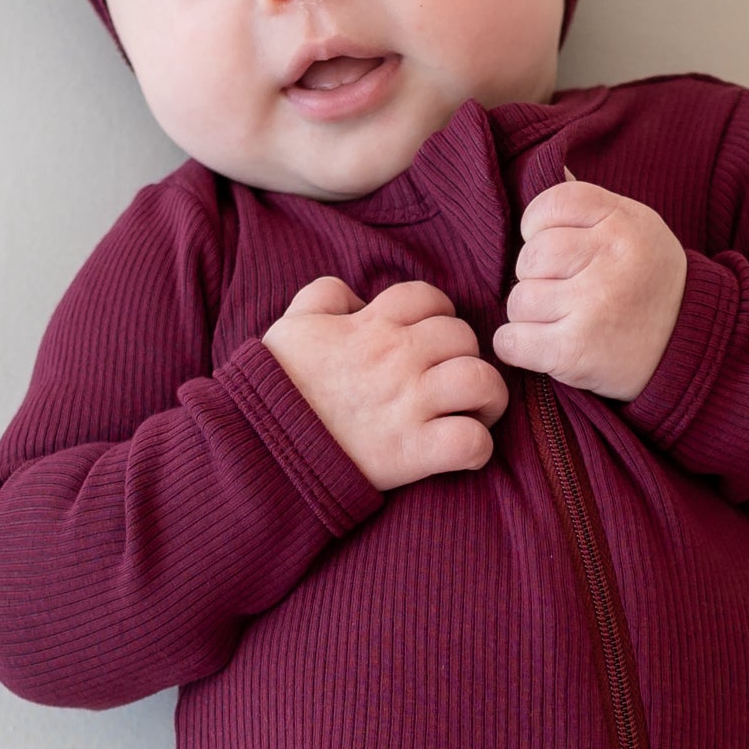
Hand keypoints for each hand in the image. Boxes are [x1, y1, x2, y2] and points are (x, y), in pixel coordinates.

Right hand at [261, 275, 507, 489]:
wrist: (260, 446)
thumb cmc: (274, 387)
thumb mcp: (292, 324)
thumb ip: (325, 295)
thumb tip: (355, 296)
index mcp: (371, 325)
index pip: (429, 298)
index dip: (437, 314)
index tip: (429, 339)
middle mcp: (397, 358)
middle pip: (464, 335)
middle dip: (464, 354)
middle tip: (452, 379)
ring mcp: (409, 405)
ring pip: (481, 381)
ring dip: (488, 396)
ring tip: (477, 411)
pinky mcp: (412, 452)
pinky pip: (471, 442)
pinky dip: (477, 449)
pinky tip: (464, 453)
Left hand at [493, 180, 688, 401]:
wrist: (690, 347)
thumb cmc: (650, 284)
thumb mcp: (636, 229)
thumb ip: (591, 206)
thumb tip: (551, 167)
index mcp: (623, 223)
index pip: (551, 204)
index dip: (538, 227)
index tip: (554, 250)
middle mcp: (609, 261)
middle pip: (530, 256)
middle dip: (535, 277)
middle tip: (564, 293)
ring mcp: (592, 307)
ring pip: (519, 300)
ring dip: (529, 316)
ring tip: (562, 322)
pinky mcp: (575, 350)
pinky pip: (512, 340)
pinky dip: (517, 346)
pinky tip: (542, 346)